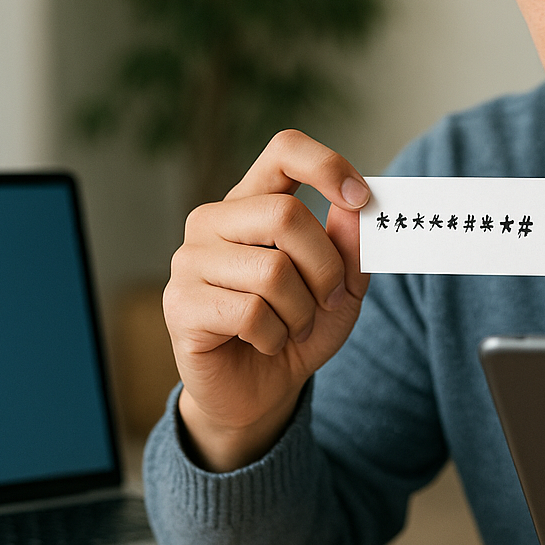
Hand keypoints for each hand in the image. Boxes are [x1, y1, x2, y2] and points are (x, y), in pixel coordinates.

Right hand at [164, 130, 370, 471]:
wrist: (259, 392)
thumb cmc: (298, 328)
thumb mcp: (341, 287)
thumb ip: (350, 246)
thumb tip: (357, 205)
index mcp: (252, 202)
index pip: (283, 151)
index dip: (327, 165)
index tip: (362, 197)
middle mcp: (213, 221)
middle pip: (286, 215)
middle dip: (325, 267)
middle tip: (329, 300)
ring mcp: (189, 261)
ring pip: (273, 271)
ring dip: (302, 311)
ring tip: (293, 328)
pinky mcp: (181, 305)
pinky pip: (251, 313)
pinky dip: (276, 336)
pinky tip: (266, 343)